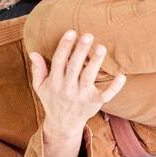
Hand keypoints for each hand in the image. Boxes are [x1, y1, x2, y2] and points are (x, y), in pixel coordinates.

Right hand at [29, 31, 125, 156]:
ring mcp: (81, 96)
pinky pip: (105, 95)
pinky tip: (121, 76)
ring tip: (101, 48)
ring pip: (89, 78)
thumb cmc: (52, 100)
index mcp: (54, 82)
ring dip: (95, 62)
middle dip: (81, 50)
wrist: (62, 124)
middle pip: (74, 67)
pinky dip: (114, 87)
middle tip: (88, 35)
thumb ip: (38, 69)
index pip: (58, 61)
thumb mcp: (41, 87)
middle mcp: (67, 88)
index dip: (64, 46)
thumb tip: (34, 52)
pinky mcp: (94, 103)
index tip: (71, 32)